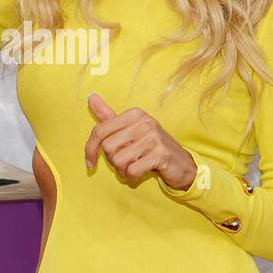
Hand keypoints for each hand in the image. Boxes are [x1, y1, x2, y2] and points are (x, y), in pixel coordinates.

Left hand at [83, 92, 197, 189]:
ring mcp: (154, 137)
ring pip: (119, 160)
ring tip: (134, 167)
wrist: (181, 164)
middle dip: (112, 161)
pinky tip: (141, 173)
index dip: (90, 149)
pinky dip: (133, 177)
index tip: (90, 163)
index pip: (100, 130)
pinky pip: (133, 170)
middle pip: (108, 147)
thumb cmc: (150, 147)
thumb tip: (90, 96)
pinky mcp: (161, 154)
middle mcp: (144, 122)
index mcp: (134, 114)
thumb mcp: (129, 130)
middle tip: (126, 162)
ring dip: (123, 171)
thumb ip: (108, 116)